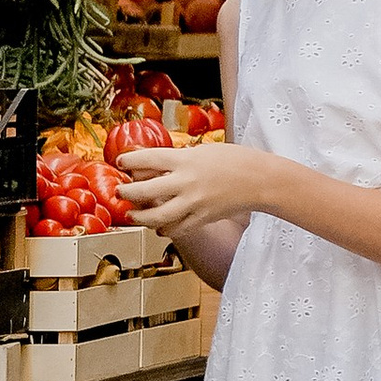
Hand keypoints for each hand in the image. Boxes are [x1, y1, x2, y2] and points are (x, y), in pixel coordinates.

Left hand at [116, 140, 253, 238]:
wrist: (261, 180)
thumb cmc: (234, 160)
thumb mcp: (203, 151)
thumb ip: (178, 160)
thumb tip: (151, 167)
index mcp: (186, 160)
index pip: (147, 159)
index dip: (128, 161)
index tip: (120, 163)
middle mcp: (187, 182)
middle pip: (144, 191)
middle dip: (126, 192)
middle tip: (121, 191)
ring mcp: (194, 203)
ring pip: (155, 216)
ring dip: (139, 217)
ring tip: (132, 214)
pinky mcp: (202, 218)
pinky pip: (175, 229)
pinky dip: (163, 229)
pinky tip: (158, 225)